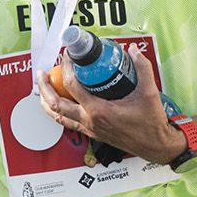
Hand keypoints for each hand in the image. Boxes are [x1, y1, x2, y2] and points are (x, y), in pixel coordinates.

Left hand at [35, 47, 182, 163]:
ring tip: (44, 87)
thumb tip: (133, 50)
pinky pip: (67, 122)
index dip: (67, 67)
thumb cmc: (150, 124)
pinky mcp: (91, 133)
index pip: (72, 86)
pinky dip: (58, 111)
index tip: (68, 56)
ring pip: (57, 116)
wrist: (154, 146)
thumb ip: (142, 68)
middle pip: (55, 104)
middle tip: (42, 73)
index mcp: (98, 111)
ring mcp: (88, 129)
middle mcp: (89, 121)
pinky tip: (59, 102)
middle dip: (44, 87)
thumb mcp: (149, 93)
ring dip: (46, 101)